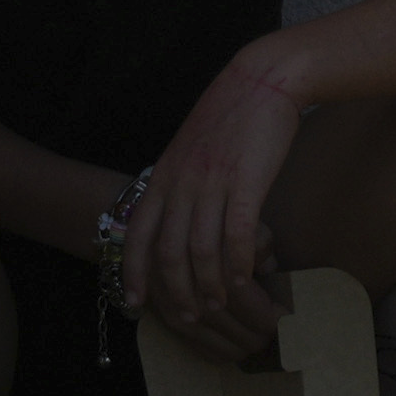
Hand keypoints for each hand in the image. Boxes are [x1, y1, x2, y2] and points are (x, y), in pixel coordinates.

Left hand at [126, 54, 309, 362]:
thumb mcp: (189, 148)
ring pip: (202, 250)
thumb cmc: (229, 115)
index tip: (135, 302)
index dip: (133, 271)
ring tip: (218, 305)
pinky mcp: (247, 181)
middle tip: (186, 316)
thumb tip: (176, 218)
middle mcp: (183, 183)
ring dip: (209, 285)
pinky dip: (238, 262)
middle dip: (174, 291)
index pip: (138, 233)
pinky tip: (244, 278)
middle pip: (169, 251)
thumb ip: (179, 183)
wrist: (262, 79)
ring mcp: (213, 182)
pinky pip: (238, 234)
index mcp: (165, 175)